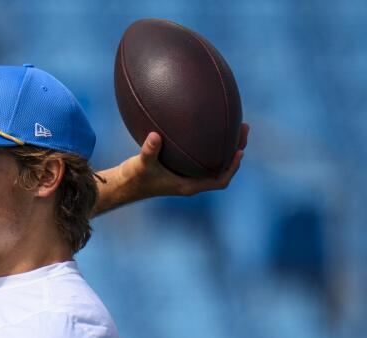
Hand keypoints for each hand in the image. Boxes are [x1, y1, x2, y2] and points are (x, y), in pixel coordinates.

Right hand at [114, 123, 249, 197]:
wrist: (124, 185)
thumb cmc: (133, 178)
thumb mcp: (140, 164)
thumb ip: (149, 151)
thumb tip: (154, 136)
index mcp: (189, 186)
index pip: (219, 181)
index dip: (232, 167)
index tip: (240, 151)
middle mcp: (191, 181)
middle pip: (222, 168)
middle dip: (235, 150)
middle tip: (242, 128)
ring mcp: (186, 175)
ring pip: (213, 161)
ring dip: (224, 146)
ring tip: (232, 124)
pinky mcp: (180, 168)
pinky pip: (200, 155)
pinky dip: (207, 143)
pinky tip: (204, 125)